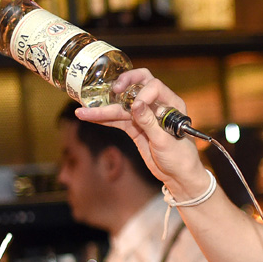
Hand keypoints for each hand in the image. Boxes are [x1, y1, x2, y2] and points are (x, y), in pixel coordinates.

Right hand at [75, 69, 209, 197]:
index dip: (142, 93)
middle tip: (112, 89)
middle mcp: (157, 105)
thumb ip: (149, 122)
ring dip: (103, 109)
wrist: (179, 176)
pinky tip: (88, 117)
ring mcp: (144, 116)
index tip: (135, 106)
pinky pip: (118, 120)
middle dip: (123, 85)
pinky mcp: (135, 128)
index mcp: (171, 104)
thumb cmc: (180, 157)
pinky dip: (104, 119)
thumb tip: (136, 104)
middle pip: (137, 85)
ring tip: (83, 110)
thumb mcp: (165, 141)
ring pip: (122, 107)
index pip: (154, 86)